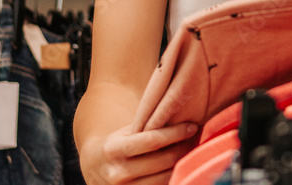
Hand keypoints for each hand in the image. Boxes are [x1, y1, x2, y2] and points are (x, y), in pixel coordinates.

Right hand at [80, 122, 197, 184]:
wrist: (94, 169)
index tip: (192, 126)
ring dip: (183, 163)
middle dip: (184, 147)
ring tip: (192, 150)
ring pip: (165, 177)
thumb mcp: (125, 132)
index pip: (151, 141)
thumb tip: (181, 113)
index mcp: (114, 149)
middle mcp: (117, 172)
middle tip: (197, 137)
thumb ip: (147, 126)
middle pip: (162, 161)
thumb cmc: (117, 144)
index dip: (175, 133)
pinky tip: (182, 165)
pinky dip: (175, 176)